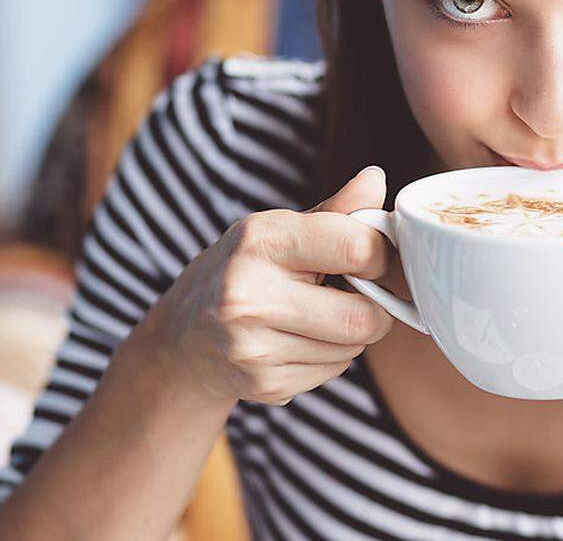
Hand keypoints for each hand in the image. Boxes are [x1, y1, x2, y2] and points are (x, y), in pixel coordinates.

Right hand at [138, 166, 395, 405]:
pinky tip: (297, 341)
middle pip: (363, 317)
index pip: (357, 248)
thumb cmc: (242, 272)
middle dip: (372, 308)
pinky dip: (328, 357)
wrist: (183, 340)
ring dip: (349, 334)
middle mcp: (250, 294)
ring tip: (314, 316)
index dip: (380, 255)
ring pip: (352, 348)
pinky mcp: (264, 384)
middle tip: (351, 295)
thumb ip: (335, 211)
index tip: (369, 257)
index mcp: (260, 240)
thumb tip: (376, 179)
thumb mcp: (277, 230)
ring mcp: (254, 346)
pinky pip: (333, 372)